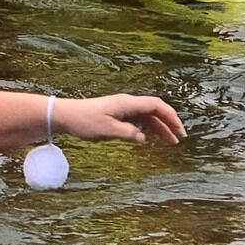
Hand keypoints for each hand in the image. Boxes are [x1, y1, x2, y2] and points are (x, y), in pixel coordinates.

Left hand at [52, 94, 185, 145]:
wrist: (65, 115)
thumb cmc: (85, 121)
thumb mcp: (108, 131)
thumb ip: (129, 134)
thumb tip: (144, 137)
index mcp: (127, 103)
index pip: (156, 105)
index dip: (171, 117)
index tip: (180, 132)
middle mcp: (126, 103)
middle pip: (154, 110)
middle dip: (168, 123)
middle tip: (179, 139)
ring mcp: (121, 108)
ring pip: (147, 115)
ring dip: (159, 127)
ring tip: (169, 142)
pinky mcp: (116, 114)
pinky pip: (137, 119)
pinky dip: (147, 128)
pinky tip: (150, 139)